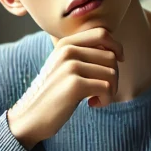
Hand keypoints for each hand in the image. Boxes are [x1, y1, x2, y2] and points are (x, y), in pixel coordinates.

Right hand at [8, 27, 123, 149]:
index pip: (102, 34)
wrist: (31, 117)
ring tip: (97, 98)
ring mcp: (70, 66)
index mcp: (65, 43)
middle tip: (102, 91)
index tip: (119, 62)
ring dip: (111, 91)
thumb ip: (84, 54)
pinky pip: (107, 88)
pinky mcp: (75, 85)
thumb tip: (116, 51)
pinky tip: (92, 104)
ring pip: (112, 73)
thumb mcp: (64, 67)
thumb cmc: (54, 94)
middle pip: (111, 56)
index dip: (116, 47)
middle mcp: (67, 50)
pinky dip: (106, 100)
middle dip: (114, 77)